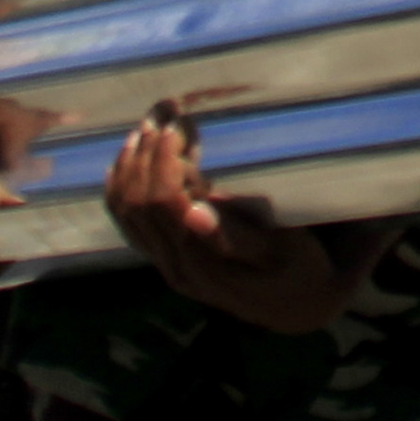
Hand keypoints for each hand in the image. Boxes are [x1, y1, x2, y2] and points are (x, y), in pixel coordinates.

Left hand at [105, 106, 388, 334]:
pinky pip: (126, 221)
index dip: (163, 162)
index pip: (163, 206)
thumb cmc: (298, 267)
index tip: (178, 126)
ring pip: (125, 212)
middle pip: (137, 205)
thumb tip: (197, 209)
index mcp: (203, 265)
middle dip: (144, 156)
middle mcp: (175, 267)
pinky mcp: (163, 258)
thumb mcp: (284, 252)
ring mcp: (165, 264)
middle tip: (161, 118)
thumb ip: (239, 234)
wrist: (294, 303)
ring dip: (129, 167)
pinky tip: (129, 159)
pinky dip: (121, 185)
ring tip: (144, 130)